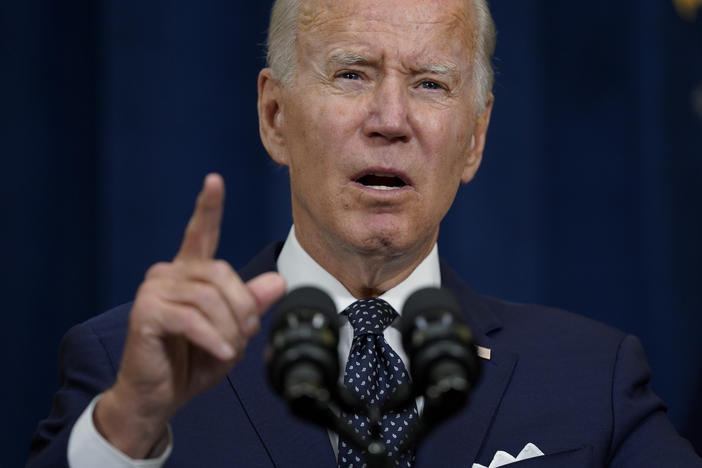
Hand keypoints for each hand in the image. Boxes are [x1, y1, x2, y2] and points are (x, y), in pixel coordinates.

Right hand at [94, 174, 285, 457]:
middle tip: (245, 336)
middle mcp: (168, 274)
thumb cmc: (193, 361)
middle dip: (243, 307)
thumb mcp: (232, 333)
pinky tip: (222, 354)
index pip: (200, 233)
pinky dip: (213, 339)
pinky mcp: (146, 313)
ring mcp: (154, 291)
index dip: (209, 207)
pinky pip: (191, 318)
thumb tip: (277, 281)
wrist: (158, 396)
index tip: (214, 181)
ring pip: (209, 298)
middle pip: (221, 272)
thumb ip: (251, 305)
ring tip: (229, 350)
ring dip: (229, 329)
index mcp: (190, 273)